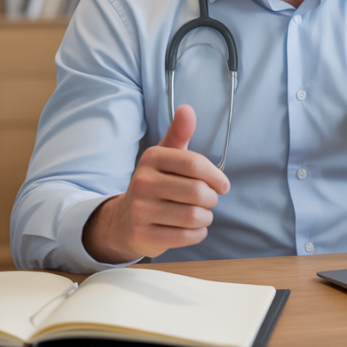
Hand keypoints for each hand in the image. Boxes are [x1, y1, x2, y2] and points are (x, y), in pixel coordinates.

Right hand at [83, 105, 230, 262]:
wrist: (124, 220)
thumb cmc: (155, 183)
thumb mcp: (165, 156)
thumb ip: (179, 133)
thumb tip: (187, 109)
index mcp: (151, 158)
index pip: (195, 164)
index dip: (216, 176)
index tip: (222, 185)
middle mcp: (142, 182)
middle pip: (198, 192)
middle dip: (211, 199)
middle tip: (208, 201)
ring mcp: (140, 210)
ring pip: (194, 216)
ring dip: (206, 217)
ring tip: (201, 214)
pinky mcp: (143, 236)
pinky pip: (186, 236)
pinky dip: (198, 234)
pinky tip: (193, 229)